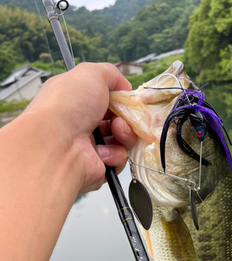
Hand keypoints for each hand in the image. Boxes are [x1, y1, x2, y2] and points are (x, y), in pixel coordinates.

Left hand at [25, 62, 137, 193]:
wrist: (57, 146)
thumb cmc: (68, 106)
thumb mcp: (90, 74)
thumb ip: (110, 73)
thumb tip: (124, 85)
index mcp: (76, 100)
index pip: (104, 98)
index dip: (119, 98)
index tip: (125, 98)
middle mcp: (81, 122)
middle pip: (117, 119)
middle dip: (124, 117)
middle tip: (120, 118)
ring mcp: (89, 145)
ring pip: (122, 139)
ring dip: (124, 134)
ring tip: (116, 132)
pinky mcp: (98, 166)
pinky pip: (118, 159)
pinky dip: (115, 154)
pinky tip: (102, 152)